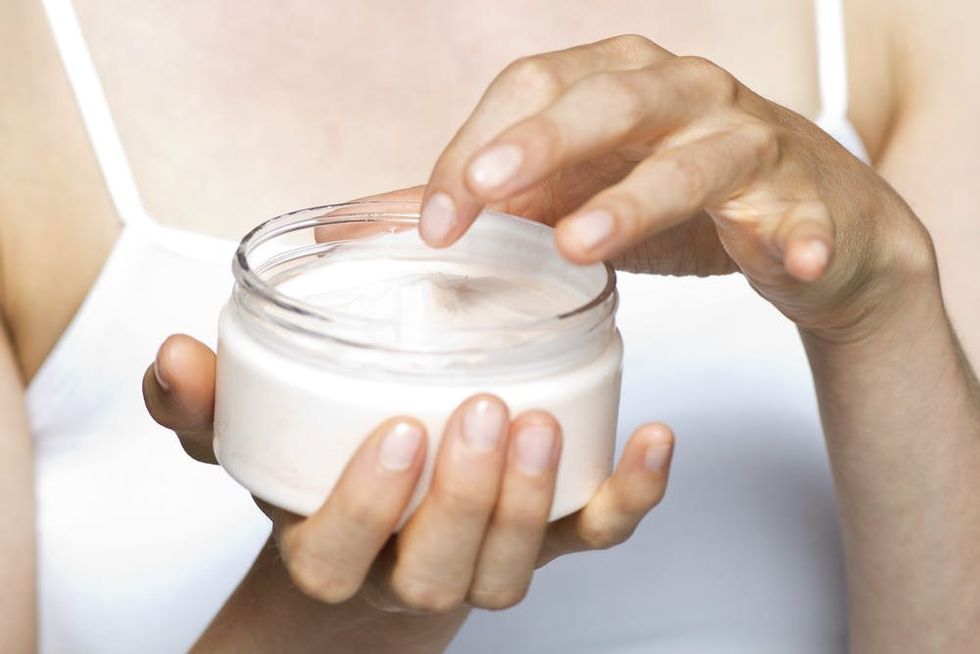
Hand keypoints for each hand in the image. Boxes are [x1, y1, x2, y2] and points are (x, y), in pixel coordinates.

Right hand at [143, 334, 674, 612]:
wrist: (377, 534)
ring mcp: (485, 560)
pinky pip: (595, 536)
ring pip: (516, 567)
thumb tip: (174, 356)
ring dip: (536, 500)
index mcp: (333, 551)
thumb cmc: (316, 476)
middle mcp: (411, 572)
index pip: (341, 554)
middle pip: (443, 569)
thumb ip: (207, 405)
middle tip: (484, 410)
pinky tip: (654, 439)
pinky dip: (631, 496)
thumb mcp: (250, 441)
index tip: (396, 433)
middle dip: (467, 499)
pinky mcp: (546, 540)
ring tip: (542, 421)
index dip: (369, 506)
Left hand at [418, 34, 931, 340]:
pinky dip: (798, 236)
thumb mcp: (582, 188)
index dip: (476, 147)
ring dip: (636, 200)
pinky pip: (802, 216)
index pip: (534, 88)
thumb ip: (505, 198)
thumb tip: (396, 222)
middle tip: (487, 188)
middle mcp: (684, 94)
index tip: (436, 224)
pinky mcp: (805, 200)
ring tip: (579, 243)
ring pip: (694, 160)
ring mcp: (748, 142)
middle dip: (542, 142)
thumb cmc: (680, 194)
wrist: (806, 215)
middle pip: (611, 101)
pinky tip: (790, 257)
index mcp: (619, 79)